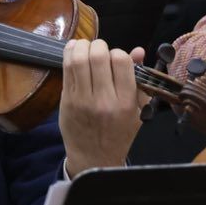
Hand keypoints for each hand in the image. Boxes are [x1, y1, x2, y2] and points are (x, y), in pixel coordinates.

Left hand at [58, 39, 145, 175]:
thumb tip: (138, 51)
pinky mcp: (66, 100)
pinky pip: (65, 69)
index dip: (118, 53)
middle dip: (99, 45)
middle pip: (98, 56)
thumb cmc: (119, 133)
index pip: (121, 61)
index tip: (116, 59)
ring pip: (78, 60)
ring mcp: (82, 100)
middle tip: (99, 48)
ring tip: (85, 46)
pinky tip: (73, 50)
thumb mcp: (138, 110)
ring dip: (81, 46)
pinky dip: (68, 53)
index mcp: (126, 102)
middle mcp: (104, 100)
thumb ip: (139, 80)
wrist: (94, 158)